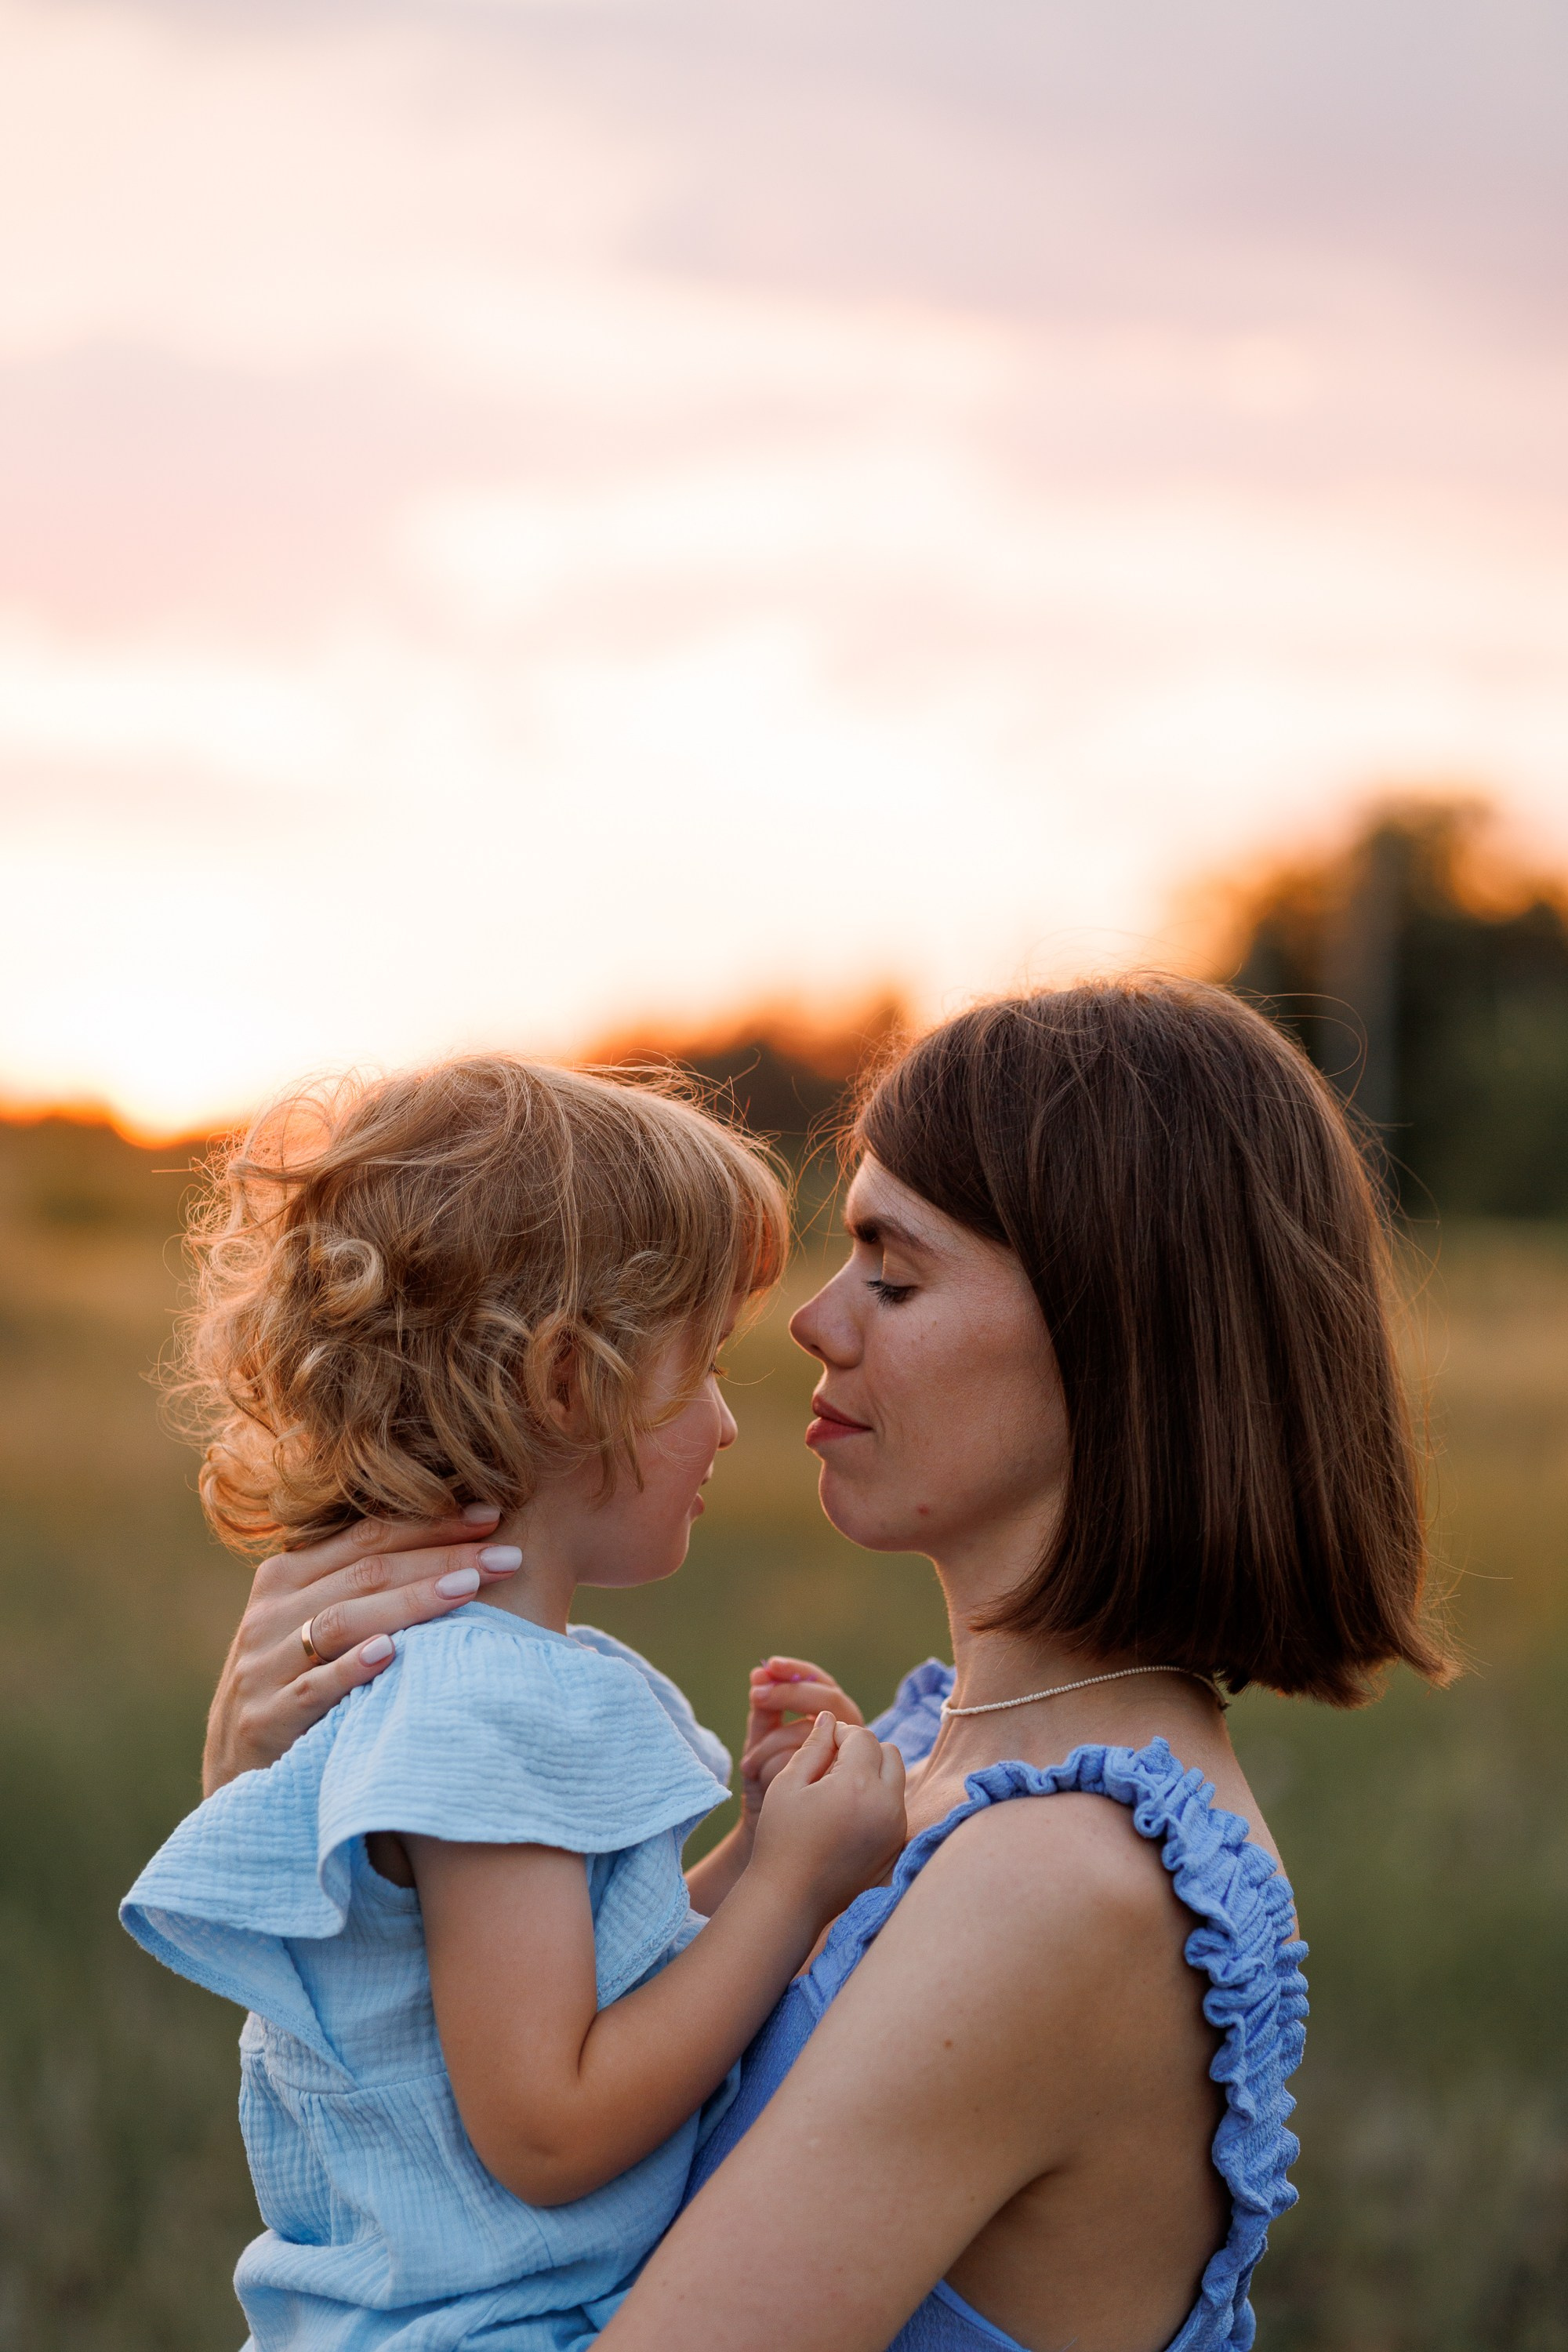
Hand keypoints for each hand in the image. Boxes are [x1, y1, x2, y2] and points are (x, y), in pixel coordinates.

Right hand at [201, 1507, 522, 1793]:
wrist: (236, 1775)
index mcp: (284, 1577)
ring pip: (343, 1620)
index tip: (492, 1515)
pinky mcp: (264, 1721)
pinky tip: (392, 1654)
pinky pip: (313, 1687)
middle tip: (507, 1555)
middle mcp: (268, 1614)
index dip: (431, 1522)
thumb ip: (359, 1588)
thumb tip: (456, 1550)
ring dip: (411, 1601)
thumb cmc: (295, 1689)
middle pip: (366, 1572)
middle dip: (442, 1557)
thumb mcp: (312, 1630)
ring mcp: (262, 1667)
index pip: (367, 1536)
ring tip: (470, 1588)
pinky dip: (352, 1668)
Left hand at [740, 1656, 864, 1825]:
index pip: (821, 1682)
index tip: (769, 1665)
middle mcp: (845, 1737)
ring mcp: (847, 1761)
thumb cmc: (766, 1784)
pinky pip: (810, 1764)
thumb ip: (765, 1708)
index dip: (798, 1671)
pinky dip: (776, 1767)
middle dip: (790, 1694)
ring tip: (748, 1765)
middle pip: (828, 1700)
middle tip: (757, 1696)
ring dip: (772, 1745)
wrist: (767, 1832)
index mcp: (828, 1719)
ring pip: (816, 1732)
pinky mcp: (842, 1788)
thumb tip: (760, 1671)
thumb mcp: (761, 1741)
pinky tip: (755, 1777)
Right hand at [749, 1714, 905, 1925]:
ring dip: (874, 1773)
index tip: (822, 1742)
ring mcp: (895, 1829)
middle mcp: (886, 1806)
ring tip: (839, 1789)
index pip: (862, 1737)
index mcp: (858, 1786)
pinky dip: (878, 1800)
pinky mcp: (896, 1848)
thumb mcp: (788, 1784)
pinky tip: (847, 1814)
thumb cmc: (781, 1839)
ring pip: (896, 1779)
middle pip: (888, 1752)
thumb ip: (813, 1746)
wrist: (790, 1899)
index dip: (840, 1733)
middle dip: (864, 1749)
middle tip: (832, 1763)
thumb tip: (829, 1719)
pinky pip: (896, 1807)